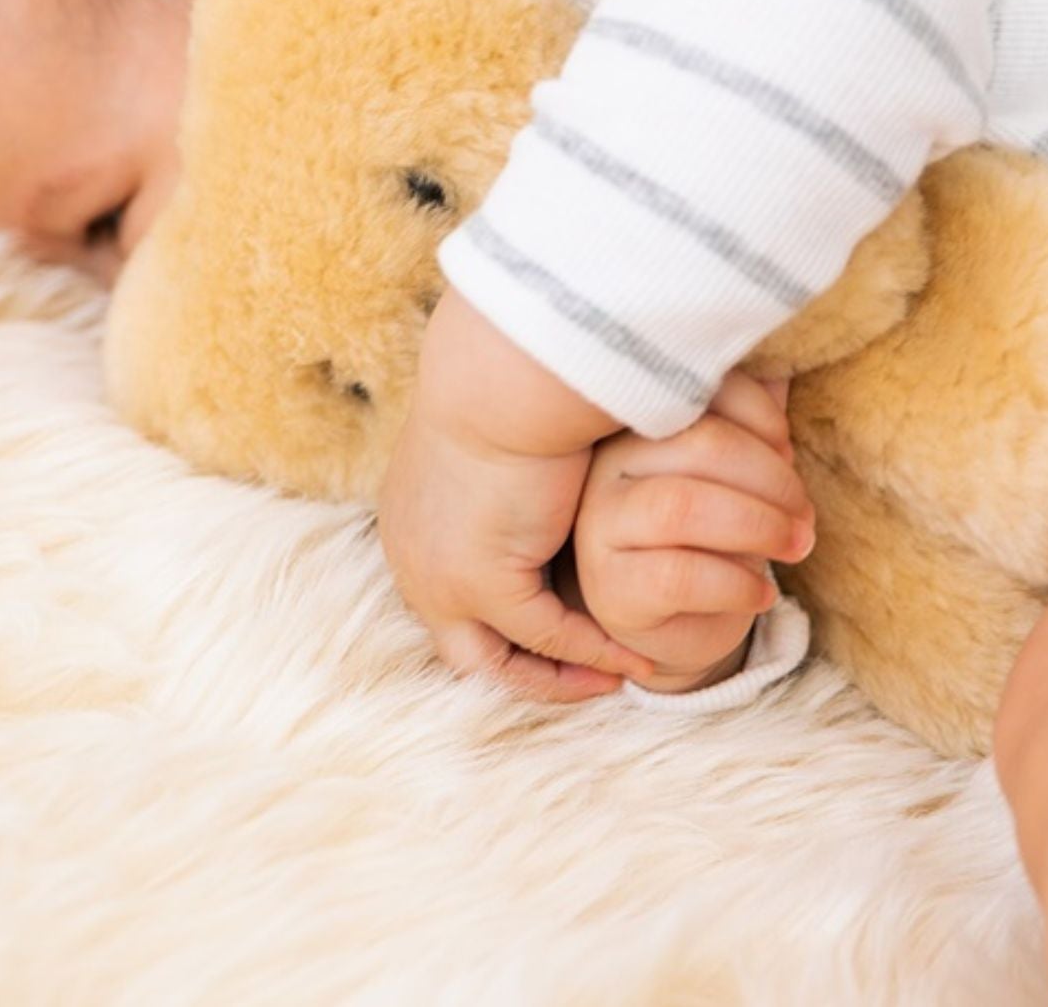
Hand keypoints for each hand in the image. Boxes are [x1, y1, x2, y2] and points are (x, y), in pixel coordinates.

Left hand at [377, 286, 656, 701]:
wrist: (506, 371)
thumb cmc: (517, 385)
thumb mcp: (505, 441)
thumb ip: (519, 475)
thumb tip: (555, 474)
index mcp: (411, 522)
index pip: (454, 602)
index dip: (511, 627)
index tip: (572, 622)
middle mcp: (413, 559)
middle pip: (465, 646)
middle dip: (533, 668)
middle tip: (596, 671)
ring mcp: (438, 578)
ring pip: (492, 662)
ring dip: (560, 676)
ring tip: (620, 671)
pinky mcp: (478, 582)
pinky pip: (544, 639)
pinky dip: (592, 651)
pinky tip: (636, 651)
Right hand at [564, 370, 813, 692]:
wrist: (671, 624)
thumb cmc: (706, 536)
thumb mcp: (731, 478)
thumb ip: (749, 426)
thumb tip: (784, 365)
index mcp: (636, 424)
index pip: (700, 391)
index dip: (762, 417)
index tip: (789, 452)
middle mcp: (606, 466)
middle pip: (700, 445)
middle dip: (773, 480)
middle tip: (805, 515)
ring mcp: (600, 526)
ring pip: (683, 507)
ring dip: (760, 526)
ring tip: (795, 547)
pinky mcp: (611, 588)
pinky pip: (679, 576)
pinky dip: (737, 584)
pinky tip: (762, 594)